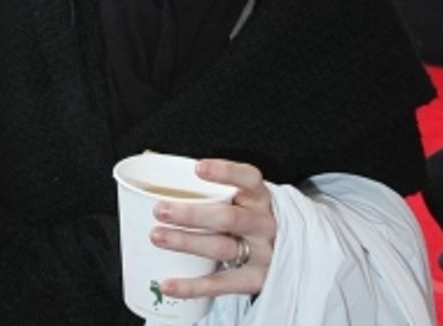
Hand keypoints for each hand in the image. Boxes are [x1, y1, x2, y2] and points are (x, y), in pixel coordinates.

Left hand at [150, 158, 277, 300]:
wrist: (292, 253)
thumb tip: (150, 156)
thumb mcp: (237, 195)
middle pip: (229, 218)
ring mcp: (262, 254)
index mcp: (259, 197)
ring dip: (187, 243)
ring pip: (222, 248)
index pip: (249, 179)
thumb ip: (200, 180)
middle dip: (192, 214)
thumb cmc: (247, 215)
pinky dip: (193, 286)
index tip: (198, 168)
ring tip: (157, 236)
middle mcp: (264, 224)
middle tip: (160, 210)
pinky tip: (167, 284)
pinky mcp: (255, 280)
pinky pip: (222, 284)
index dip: (226, 172)